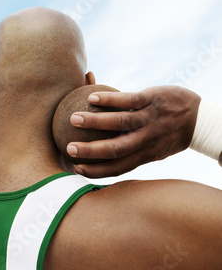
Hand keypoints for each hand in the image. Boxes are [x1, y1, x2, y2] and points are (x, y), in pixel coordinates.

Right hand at [67, 86, 200, 177]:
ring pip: (120, 122)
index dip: (96, 171)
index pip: (118, 167)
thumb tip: (102, 157)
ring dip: (94, 122)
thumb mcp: (151, 148)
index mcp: (145, 155)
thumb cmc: (167, 136)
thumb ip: (128, 150)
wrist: (200, 118)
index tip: (77, 169)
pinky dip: (109, 100)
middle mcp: (147, 140)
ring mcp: (150, 119)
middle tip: (69, 148)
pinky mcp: (153, 99)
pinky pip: (128, 100)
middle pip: (116, 149)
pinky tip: (91, 98)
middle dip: (91, 151)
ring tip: (73, 119)